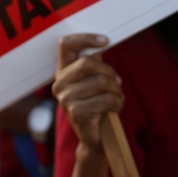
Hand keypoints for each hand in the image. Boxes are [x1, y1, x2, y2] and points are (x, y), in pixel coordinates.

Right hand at [51, 34, 123, 150]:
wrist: (96, 138)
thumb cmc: (97, 105)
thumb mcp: (92, 82)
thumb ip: (93, 64)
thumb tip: (100, 45)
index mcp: (62, 72)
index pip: (66, 45)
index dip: (85, 38)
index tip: (105, 41)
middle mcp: (59, 83)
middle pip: (88, 62)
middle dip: (110, 73)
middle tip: (117, 84)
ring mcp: (66, 98)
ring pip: (101, 81)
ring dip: (117, 91)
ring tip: (116, 98)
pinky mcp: (77, 112)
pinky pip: (106, 99)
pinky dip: (117, 103)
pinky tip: (115, 109)